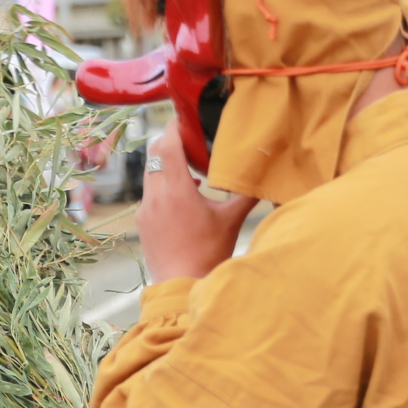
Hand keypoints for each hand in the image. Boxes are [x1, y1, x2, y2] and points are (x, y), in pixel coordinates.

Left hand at [136, 126, 255, 283]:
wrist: (182, 286)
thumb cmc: (209, 254)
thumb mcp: (232, 220)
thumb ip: (246, 192)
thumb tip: (264, 171)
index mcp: (175, 189)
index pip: (167, 145)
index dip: (175, 128)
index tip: (185, 121)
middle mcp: (155, 196)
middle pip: (155, 155)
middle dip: (171, 144)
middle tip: (190, 141)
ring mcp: (145, 210)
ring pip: (150, 174)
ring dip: (166, 166)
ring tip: (189, 171)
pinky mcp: (142, 223)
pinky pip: (150, 194)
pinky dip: (163, 187)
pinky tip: (183, 197)